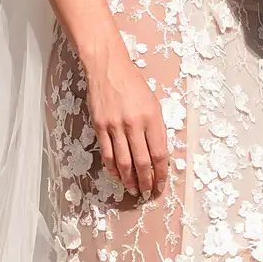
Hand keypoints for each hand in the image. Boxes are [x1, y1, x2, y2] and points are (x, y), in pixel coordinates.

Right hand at [83, 44, 169, 197]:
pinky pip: (107, 154)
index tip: (162, 184)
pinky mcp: (100, 126)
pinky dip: (113, 169)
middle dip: (146, 182)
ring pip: (123, 162)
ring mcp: (115, 126)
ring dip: (129, 180)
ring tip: (134, 189)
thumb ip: (157, 129)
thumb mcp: (154, 104)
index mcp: (152, 118)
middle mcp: (134, 123)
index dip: (161, 173)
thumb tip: (159, 156)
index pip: (159, 154)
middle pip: (142, 162)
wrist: (109, 68)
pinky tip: (118, 176)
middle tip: (148, 192)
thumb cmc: (134, 85)